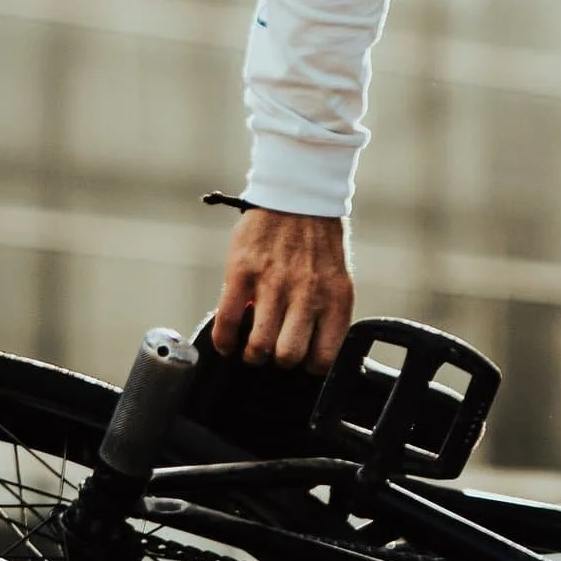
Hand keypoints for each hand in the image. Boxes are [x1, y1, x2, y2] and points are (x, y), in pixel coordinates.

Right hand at [211, 207, 353, 371]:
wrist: (297, 196)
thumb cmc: (318, 243)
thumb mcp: (336, 279)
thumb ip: (325, 313)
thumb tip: (310, 350)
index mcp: (334, 298)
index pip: (324, 357)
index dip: (309, 365)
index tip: (301, 358)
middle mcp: (306, 295)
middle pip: (287, 357)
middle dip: (278, 361)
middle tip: (273, 350)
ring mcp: (272, 284)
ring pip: (258, 346)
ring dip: (252, 354)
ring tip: (250, 348)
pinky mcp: (242, 273)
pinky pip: (227, 322)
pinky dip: (224, 341)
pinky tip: (227, 342)